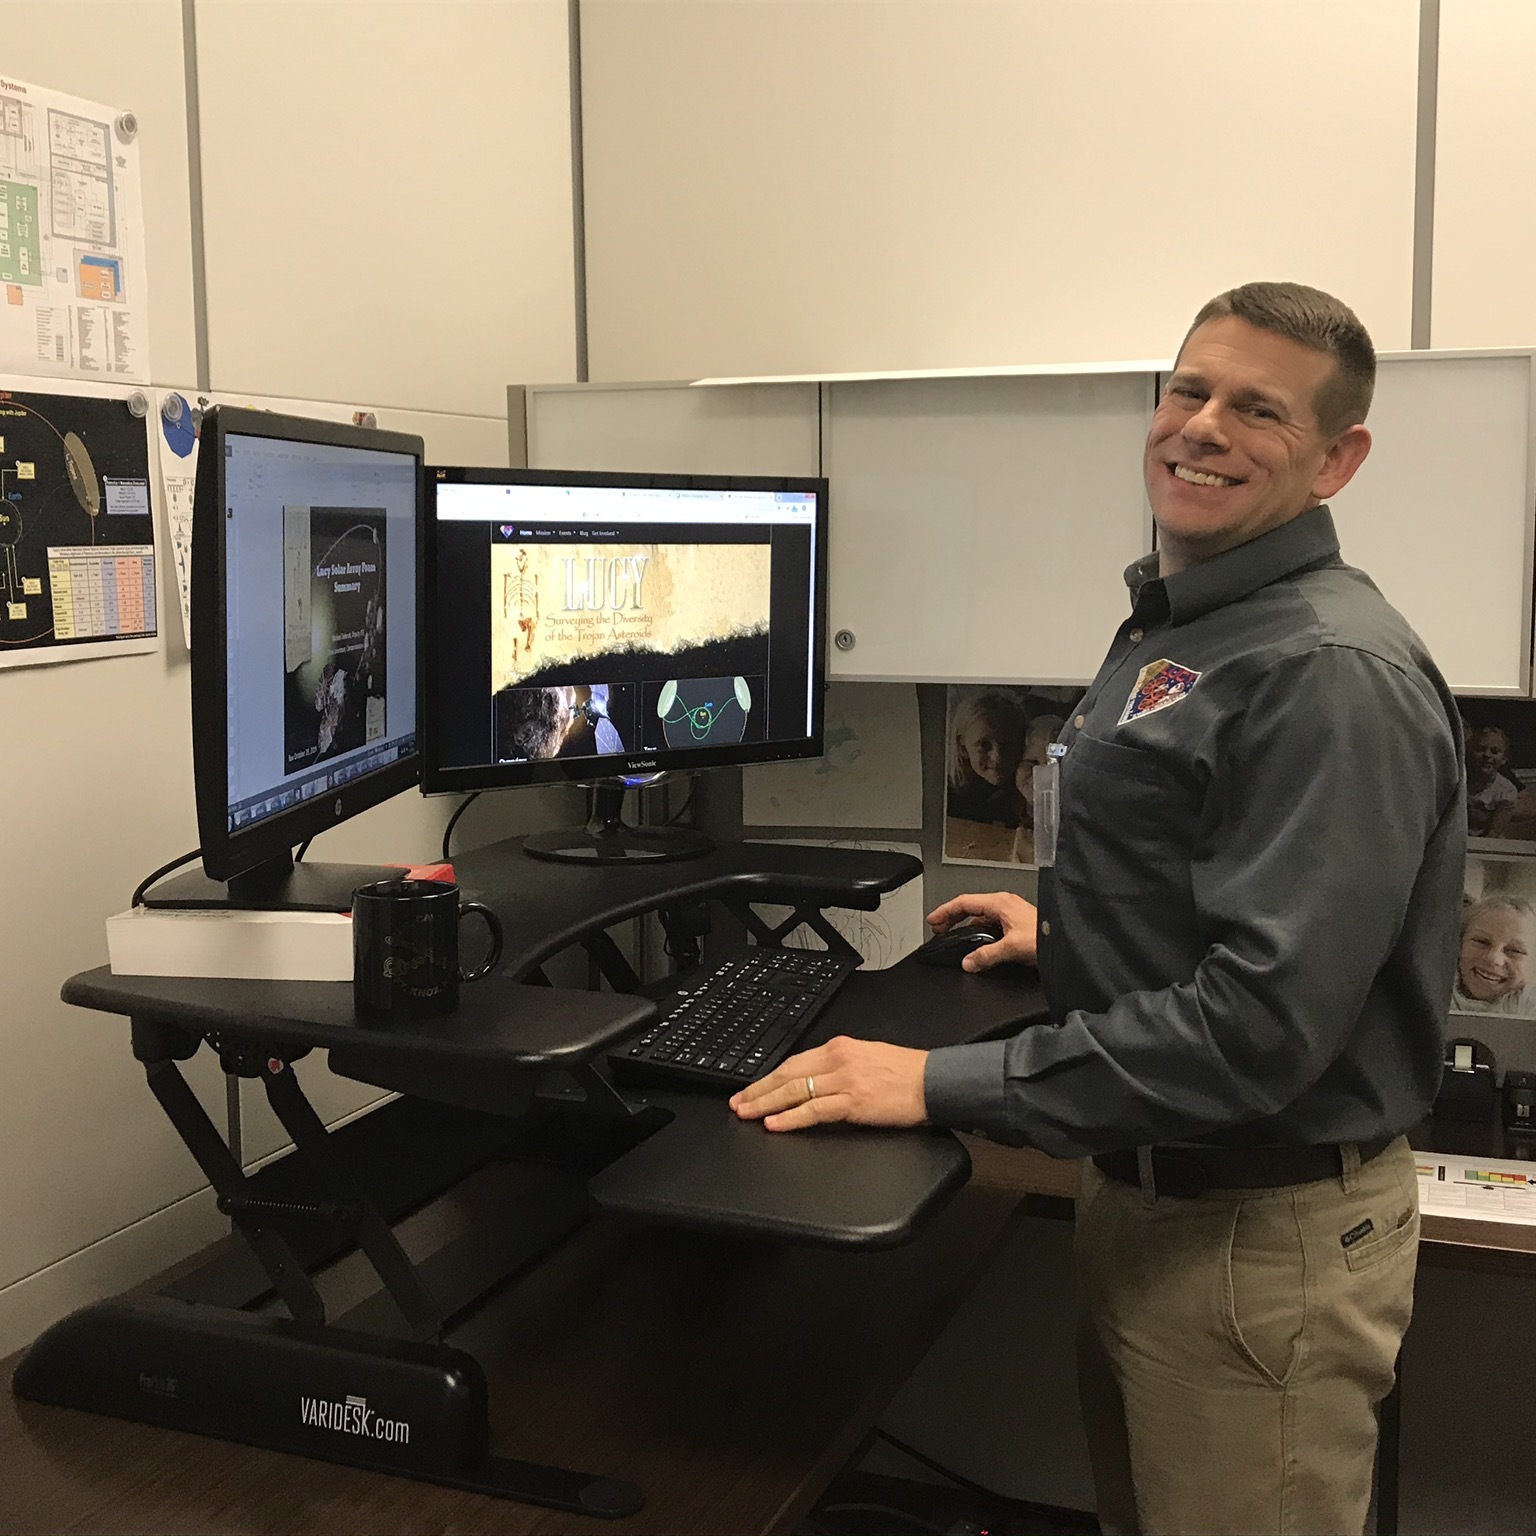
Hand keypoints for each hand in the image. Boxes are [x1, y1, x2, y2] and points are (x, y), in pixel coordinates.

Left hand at [729, 1036, 928, 1131]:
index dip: (768, 1077)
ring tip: (747, 1113)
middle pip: (787, 1074)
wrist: (934, 1081)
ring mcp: (845, 1080)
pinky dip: (791, 1117)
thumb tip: (814, 1080)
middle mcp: (838, 1060)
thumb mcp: (867, 1057)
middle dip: (758, 1090)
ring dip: (766, 1103)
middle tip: (737, 1102)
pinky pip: (814, 1110)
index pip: (794, 1062)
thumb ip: (840, 1066)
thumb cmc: (906, 1073)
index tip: (751, 1088)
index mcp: (840, 1047)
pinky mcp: (853, 1102)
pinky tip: (774, 1123)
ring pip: (795, 1091)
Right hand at [925, 891, 1038, 971]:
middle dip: (952, 918)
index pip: (964, 902)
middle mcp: (1004, 905)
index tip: (932, 921)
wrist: (1069, 942)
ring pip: (980, 918)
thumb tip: (968, 962)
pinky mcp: (1015, 925)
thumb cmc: (1048, 936)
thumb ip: (986, 955)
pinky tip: (976, 945)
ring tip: (954, 938)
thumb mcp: (1012, 948)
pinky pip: (990, 926)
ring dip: (965, 927)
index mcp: (1000, 903)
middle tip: (938, 930)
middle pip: (970, 908)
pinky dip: (978, 933)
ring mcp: (1010, 914)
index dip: (945, 911)